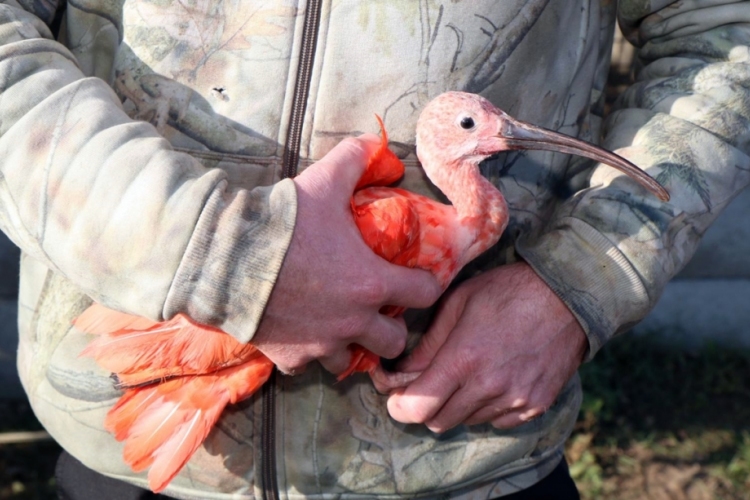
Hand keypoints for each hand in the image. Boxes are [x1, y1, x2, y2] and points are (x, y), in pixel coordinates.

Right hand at [252, 136, 441, 374]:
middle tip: (377, 310)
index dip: (425, 285)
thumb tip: (375, 143)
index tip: (416, 279)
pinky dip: (306, 353)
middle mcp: (354, 322)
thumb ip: (354, 159)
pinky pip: (307, 365)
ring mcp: (322, 345)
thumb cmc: (282, 223)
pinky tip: (298, 333)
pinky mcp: (290, 358)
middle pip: (395, 343)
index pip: (425, 295)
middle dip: (391, 329)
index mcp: (373, 284)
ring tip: (339, 327)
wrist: (226, 258)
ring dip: (350, 345)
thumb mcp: (323, 181)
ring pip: (351, 362)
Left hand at [372, 262, 587, 431]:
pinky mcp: (535, 406)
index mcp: (463, 359)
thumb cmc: (507, 291)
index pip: (417, 408)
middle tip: (428, 384)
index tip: (396, 396)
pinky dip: (487, 409)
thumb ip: (428, 343)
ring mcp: (515, 400)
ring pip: (467, 422)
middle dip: (426, 407)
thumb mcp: (458, 303)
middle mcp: (488, 387)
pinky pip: (498, 422)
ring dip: (457, 406)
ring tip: (466, 376)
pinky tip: (493, 381)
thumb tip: (401, 371)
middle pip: (438, 422)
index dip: (399, 406)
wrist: (567, 296)